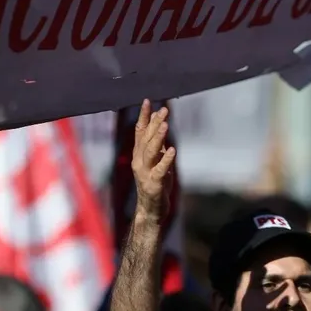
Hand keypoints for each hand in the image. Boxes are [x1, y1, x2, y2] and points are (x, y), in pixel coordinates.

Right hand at [131, 100, 176, 218]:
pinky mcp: (154, 184)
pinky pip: (160, 169)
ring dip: (158, 137)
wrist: (151, 209)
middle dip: (154, 123)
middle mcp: (139, 161)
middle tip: (164, 109)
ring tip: (165, 124)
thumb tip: (160, 125)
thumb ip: (157, 145)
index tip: (148, 101)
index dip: (144, 116)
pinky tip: (172, 149)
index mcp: (138, 155)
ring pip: (150, 151)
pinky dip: (166, 159)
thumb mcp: (156, 162)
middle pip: (146, 138)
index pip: (140, 131)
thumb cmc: (155, 184)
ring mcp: (145, 173)